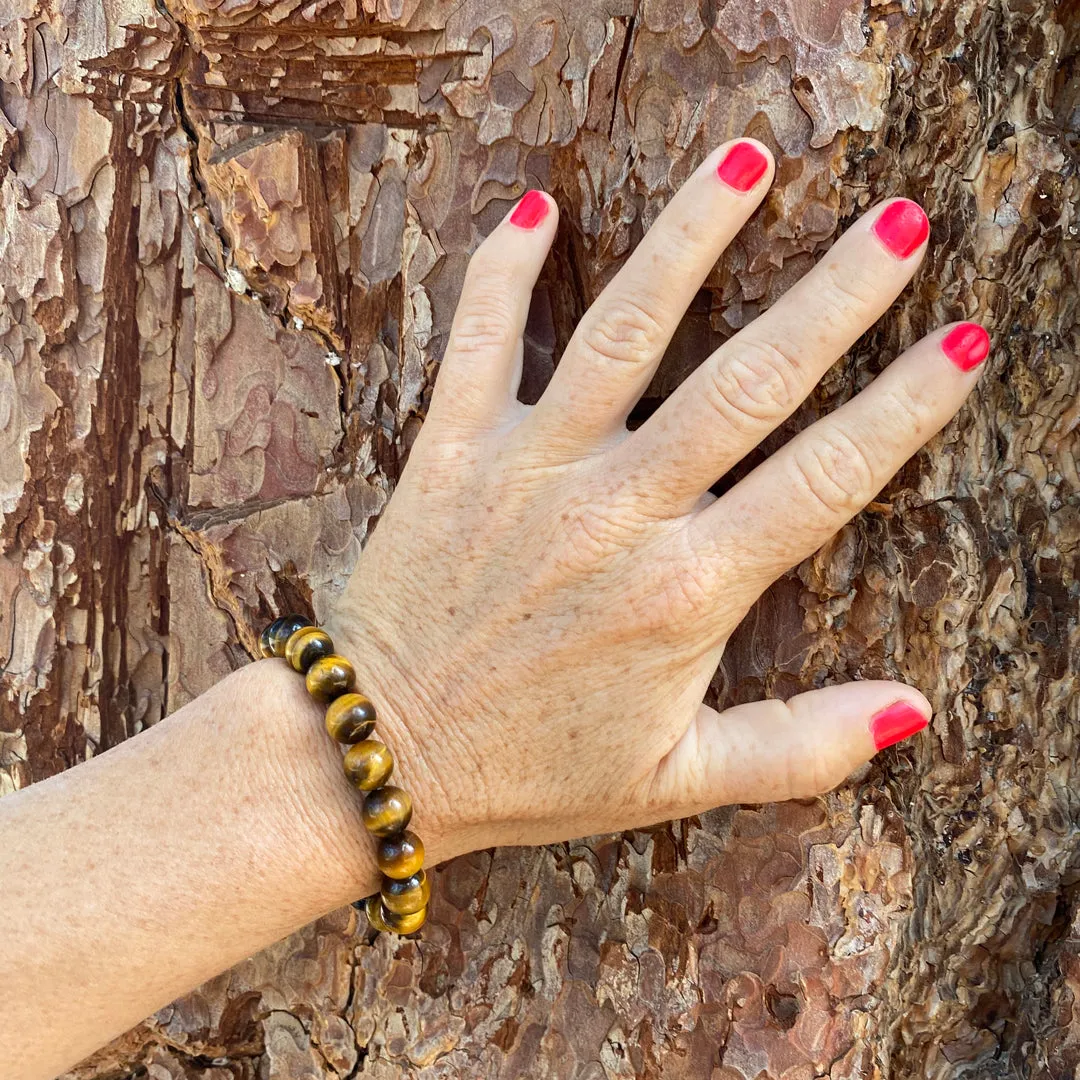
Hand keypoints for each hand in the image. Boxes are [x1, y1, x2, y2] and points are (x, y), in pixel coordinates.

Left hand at [321, 138, 987, 866]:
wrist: (379, 756)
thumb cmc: (529, 773)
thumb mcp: (676, 780)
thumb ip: (798, 750)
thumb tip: (911, 712)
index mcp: (685, 590)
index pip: (824, 479)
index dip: (905, 408)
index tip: (962, 342)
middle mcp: (617, 512)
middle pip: (748, 382)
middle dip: (835, 296)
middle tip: (897, 225)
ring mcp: (531, 470)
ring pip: (626, 330)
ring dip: (690, 239)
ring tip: (749, 162)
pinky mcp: (453, 452)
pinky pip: (480, 340)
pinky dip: (503, 269)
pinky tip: (538, 204)